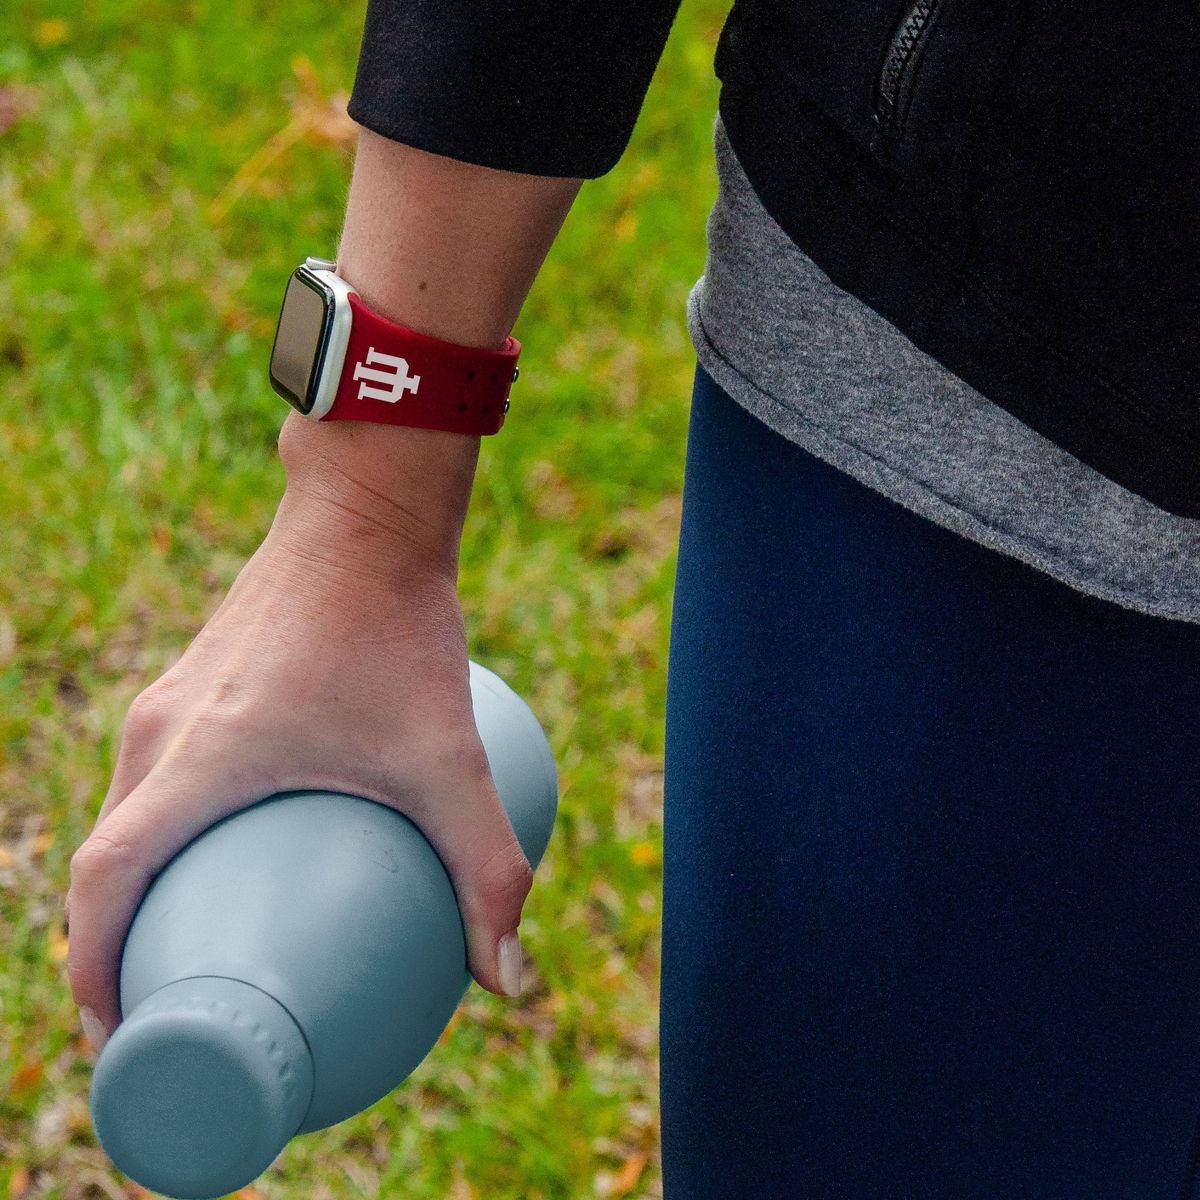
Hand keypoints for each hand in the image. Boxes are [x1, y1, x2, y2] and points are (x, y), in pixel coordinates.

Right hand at [65, 438, 532, 1050]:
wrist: (368, 514)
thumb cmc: (399, 628)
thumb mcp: (449, 755)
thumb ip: (486, 863)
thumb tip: (511, 980)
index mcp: (194, 758)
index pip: (104, 883)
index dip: (95, 974)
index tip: (121, 1039)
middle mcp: (161, 730)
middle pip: (105, 860)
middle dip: (115, 945)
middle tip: (172, 1013)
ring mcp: (172, 699)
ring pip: (127, 814)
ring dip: (139, 886)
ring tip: (197, 944)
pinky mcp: (198, 680)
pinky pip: (159, 774)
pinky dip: (167, 831)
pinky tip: (228, 852)